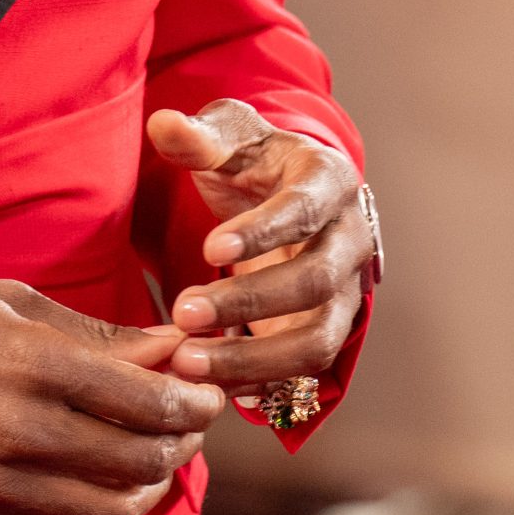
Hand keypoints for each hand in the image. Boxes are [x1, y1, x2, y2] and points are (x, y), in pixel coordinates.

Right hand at [0, 275, 224, 514]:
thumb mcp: (8, 301)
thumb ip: (96, 334)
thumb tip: (172, 346)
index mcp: (31, 361)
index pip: (148, 401)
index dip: (192, 401)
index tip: (205, 393)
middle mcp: (17, 429)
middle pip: (139, 459)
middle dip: (180, 442)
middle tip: (186, 425)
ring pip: (108, 512)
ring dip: (144, 490)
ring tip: (146, 463)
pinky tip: (95, 494)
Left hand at [145, 102, 371, 393]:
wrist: (287, 190)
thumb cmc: (255, 159)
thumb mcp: (229, 135)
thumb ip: (198, 137)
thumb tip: (163, 124)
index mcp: (329, 180)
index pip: (305, 209)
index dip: (262, 233)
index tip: (208, 250)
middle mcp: (351, 239)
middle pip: (316, 282)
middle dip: (249, 302)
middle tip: (183, 313)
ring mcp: (345, 290)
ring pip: (318, 339)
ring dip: (256, 357)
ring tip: (190, 363)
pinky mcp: (326, 328)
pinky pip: (306, 367)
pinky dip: (265, 382)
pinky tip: (219, 391)